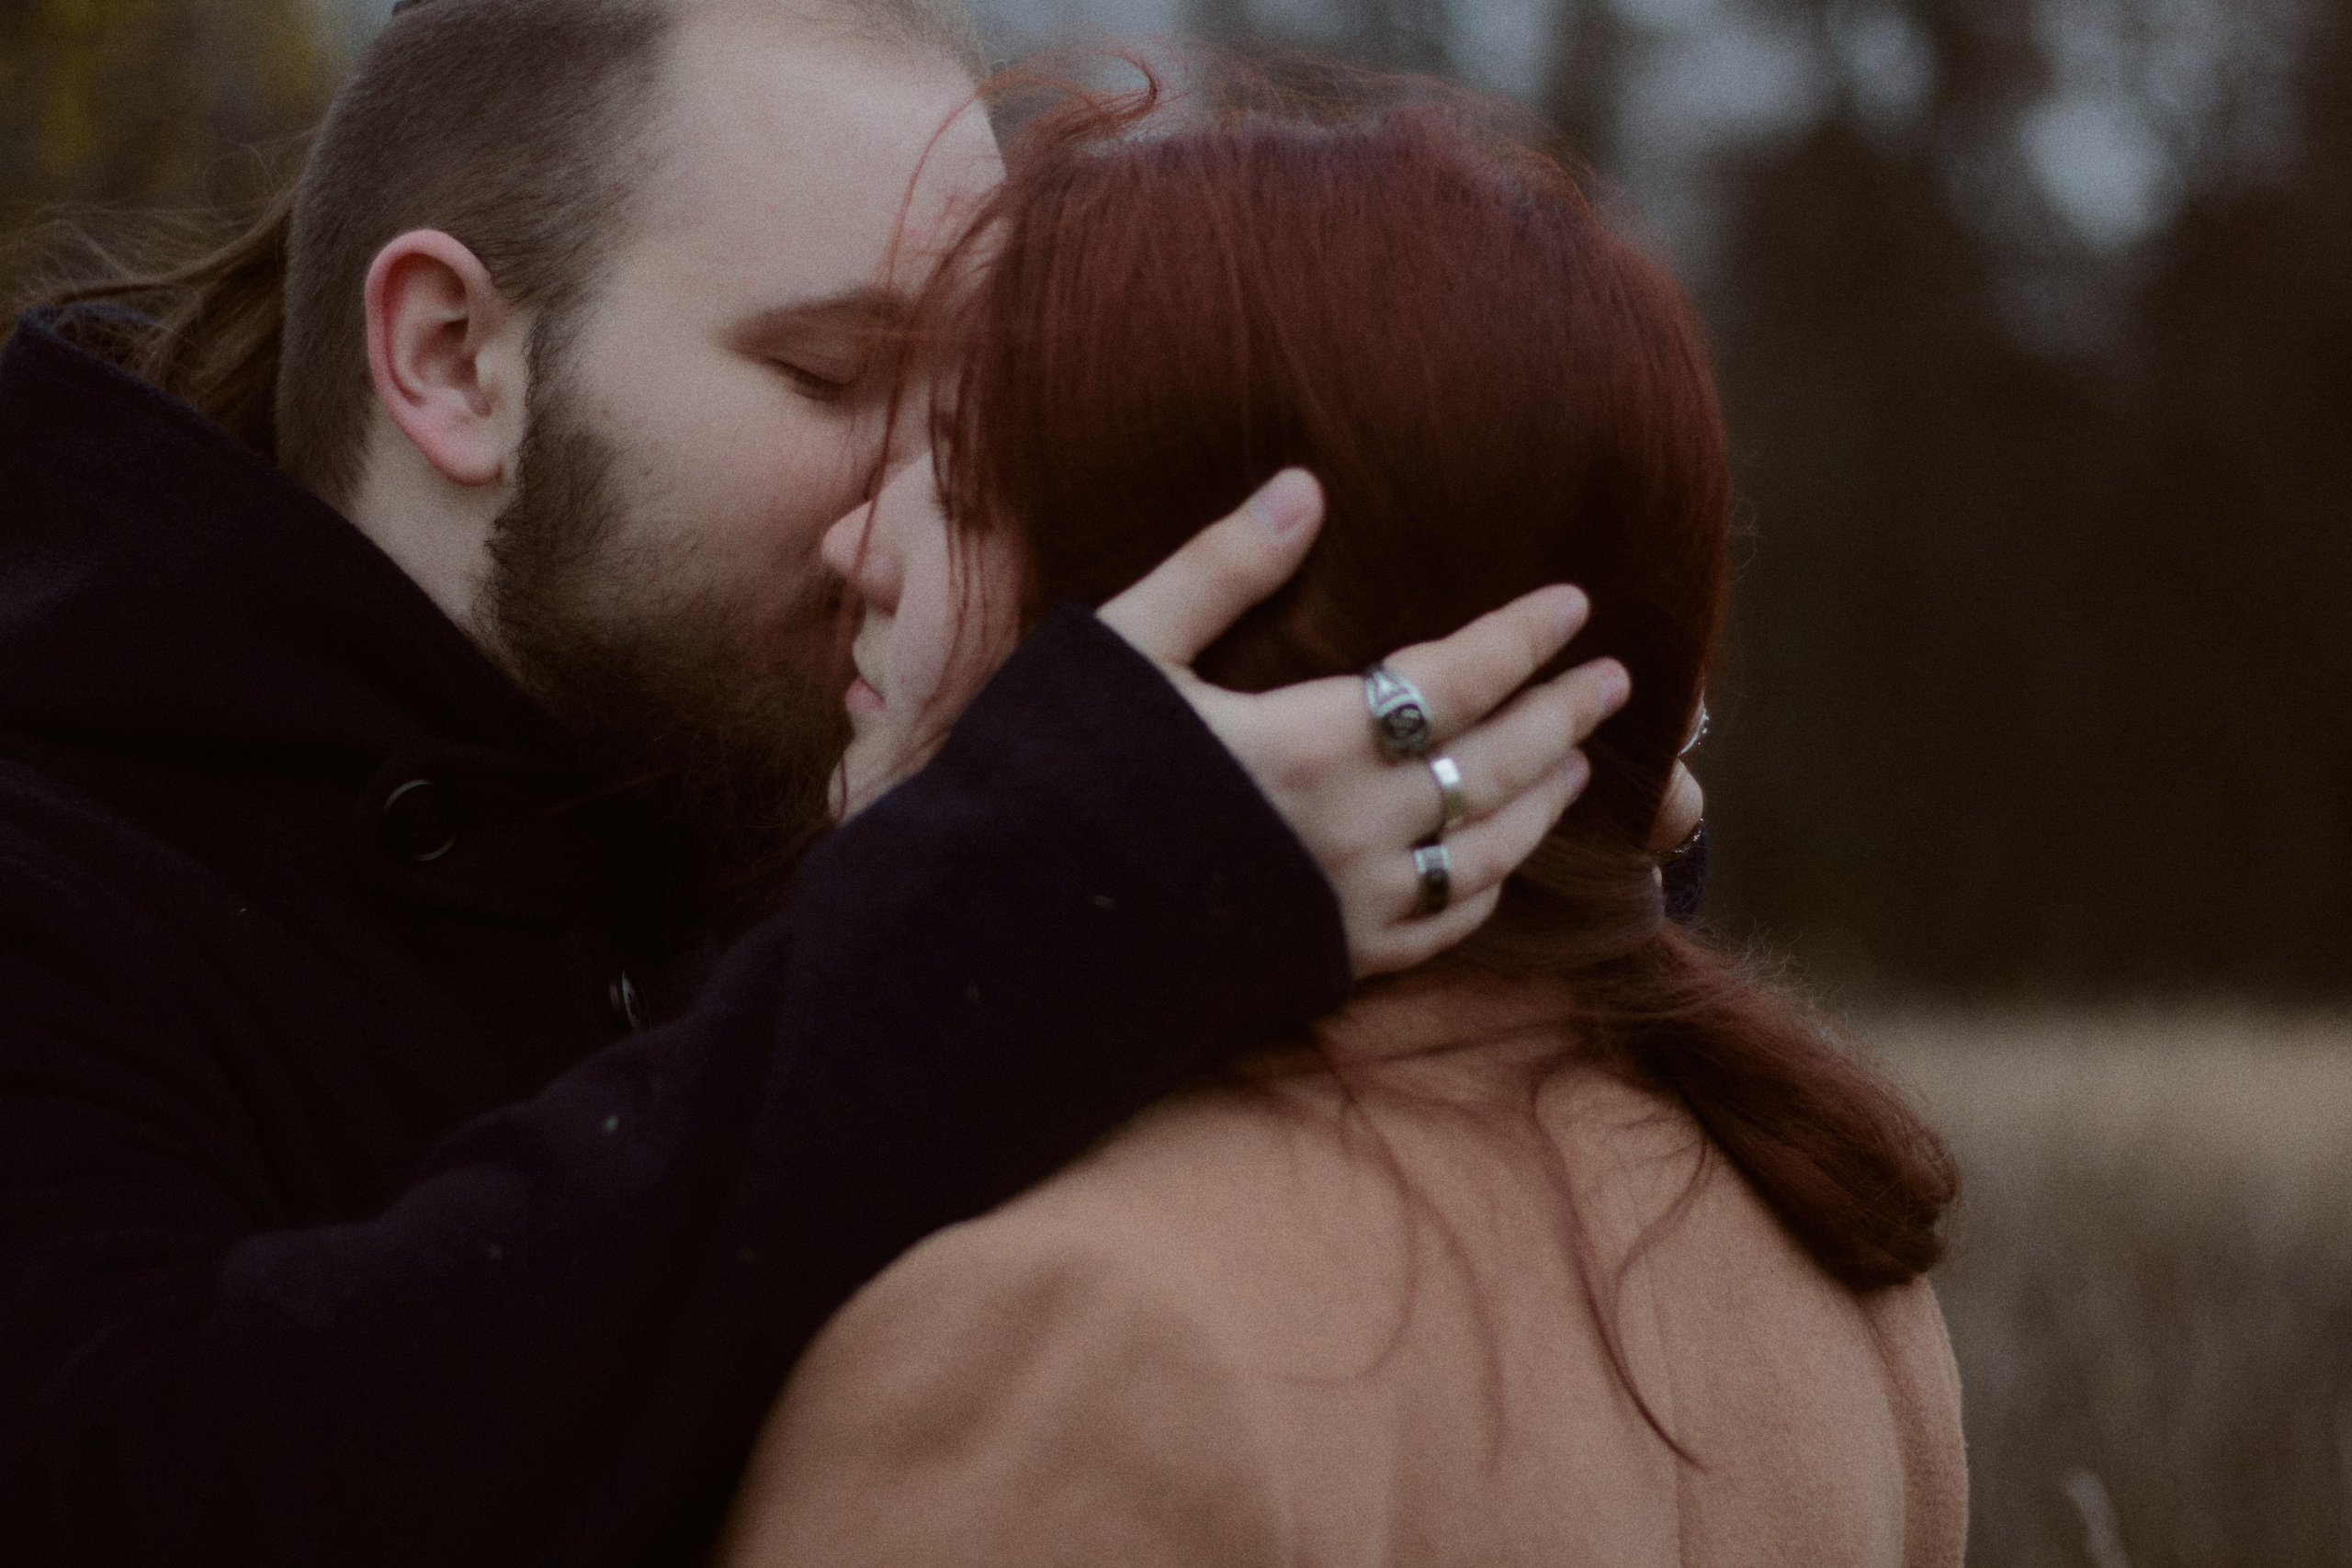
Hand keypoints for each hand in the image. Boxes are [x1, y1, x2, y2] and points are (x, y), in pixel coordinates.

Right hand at [1099, 469, 1632, 975]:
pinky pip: (1436, 927)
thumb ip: (1219, 570)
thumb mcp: (1123, 650)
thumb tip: (1305, 489)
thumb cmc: (1055, 777)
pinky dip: (1482, 888)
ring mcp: (1348, 906)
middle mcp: (1353, 829)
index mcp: (1311, 741)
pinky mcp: (1328, 963)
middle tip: (1618, 681)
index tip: (1577, 603)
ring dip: (1541, 801)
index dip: (1523, 638)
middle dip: (1564, 716)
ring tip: (1578, 762)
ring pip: (1485, 850)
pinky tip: (1496, 866)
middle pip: (1494, 763)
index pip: (1455, 677)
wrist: (1014, 937)